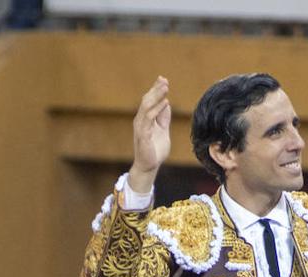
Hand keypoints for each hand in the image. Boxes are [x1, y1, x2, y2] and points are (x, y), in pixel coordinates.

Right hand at [128, 76, 171, 194]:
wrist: (149, 166)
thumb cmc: (155, 150)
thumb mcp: (163, 130)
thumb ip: (163, 117)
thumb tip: (166, 103)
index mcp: (145, 118)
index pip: (149, 100)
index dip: (155, 89)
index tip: (163, 79)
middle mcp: (140, 120)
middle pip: (147, 100)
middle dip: (156, 89)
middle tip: (164, 80)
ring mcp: (140, 127)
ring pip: (146, 106)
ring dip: (156, 95)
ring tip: (165, 87)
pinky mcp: (143, 134)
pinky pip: (149, 118)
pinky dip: (157, 109)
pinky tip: (165, 102)